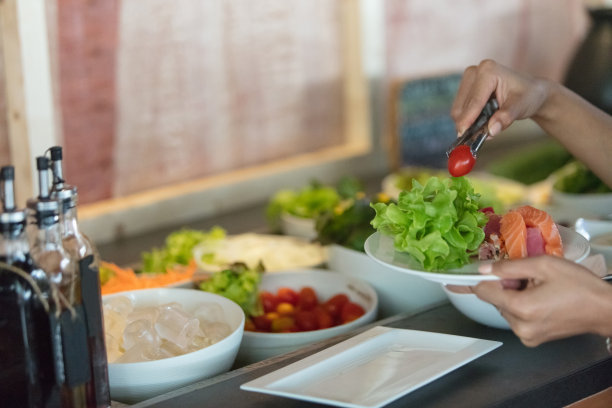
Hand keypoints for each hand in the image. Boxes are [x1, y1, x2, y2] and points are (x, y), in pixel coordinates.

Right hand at [451, 59, 549, 136]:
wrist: (529, 92)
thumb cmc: (528, 96)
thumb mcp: (522, 106)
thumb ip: (506, 117)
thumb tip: (491, 130)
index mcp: (488, 71)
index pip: (474, 100)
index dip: (468, 119)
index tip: (463, 134)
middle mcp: (474, 72)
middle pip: (461, 106)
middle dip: (469, 124)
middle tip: (481, 135)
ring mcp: (468, 80)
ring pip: (457, 110)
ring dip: (469, 123)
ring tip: (487, 124)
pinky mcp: (464, 89)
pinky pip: (459, 111)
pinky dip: (468, 120)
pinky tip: (482, 120)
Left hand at [473, 256, 611, 346]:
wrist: (604, 310)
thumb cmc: (579, 285)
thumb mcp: (543, 265)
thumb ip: (509, 266)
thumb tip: (483, 269)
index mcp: (521, 308)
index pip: (483, 292)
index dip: (475, 280)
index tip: (460, 277)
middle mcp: (519, 326)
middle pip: (494, 299)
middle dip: (504, 286)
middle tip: (527, 278)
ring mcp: (525, 335)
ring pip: (504, 308)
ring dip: (513, 296)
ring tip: (538, 289)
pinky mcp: (531, 339)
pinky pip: (515, 318)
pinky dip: (521, 307)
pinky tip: (540, 300)